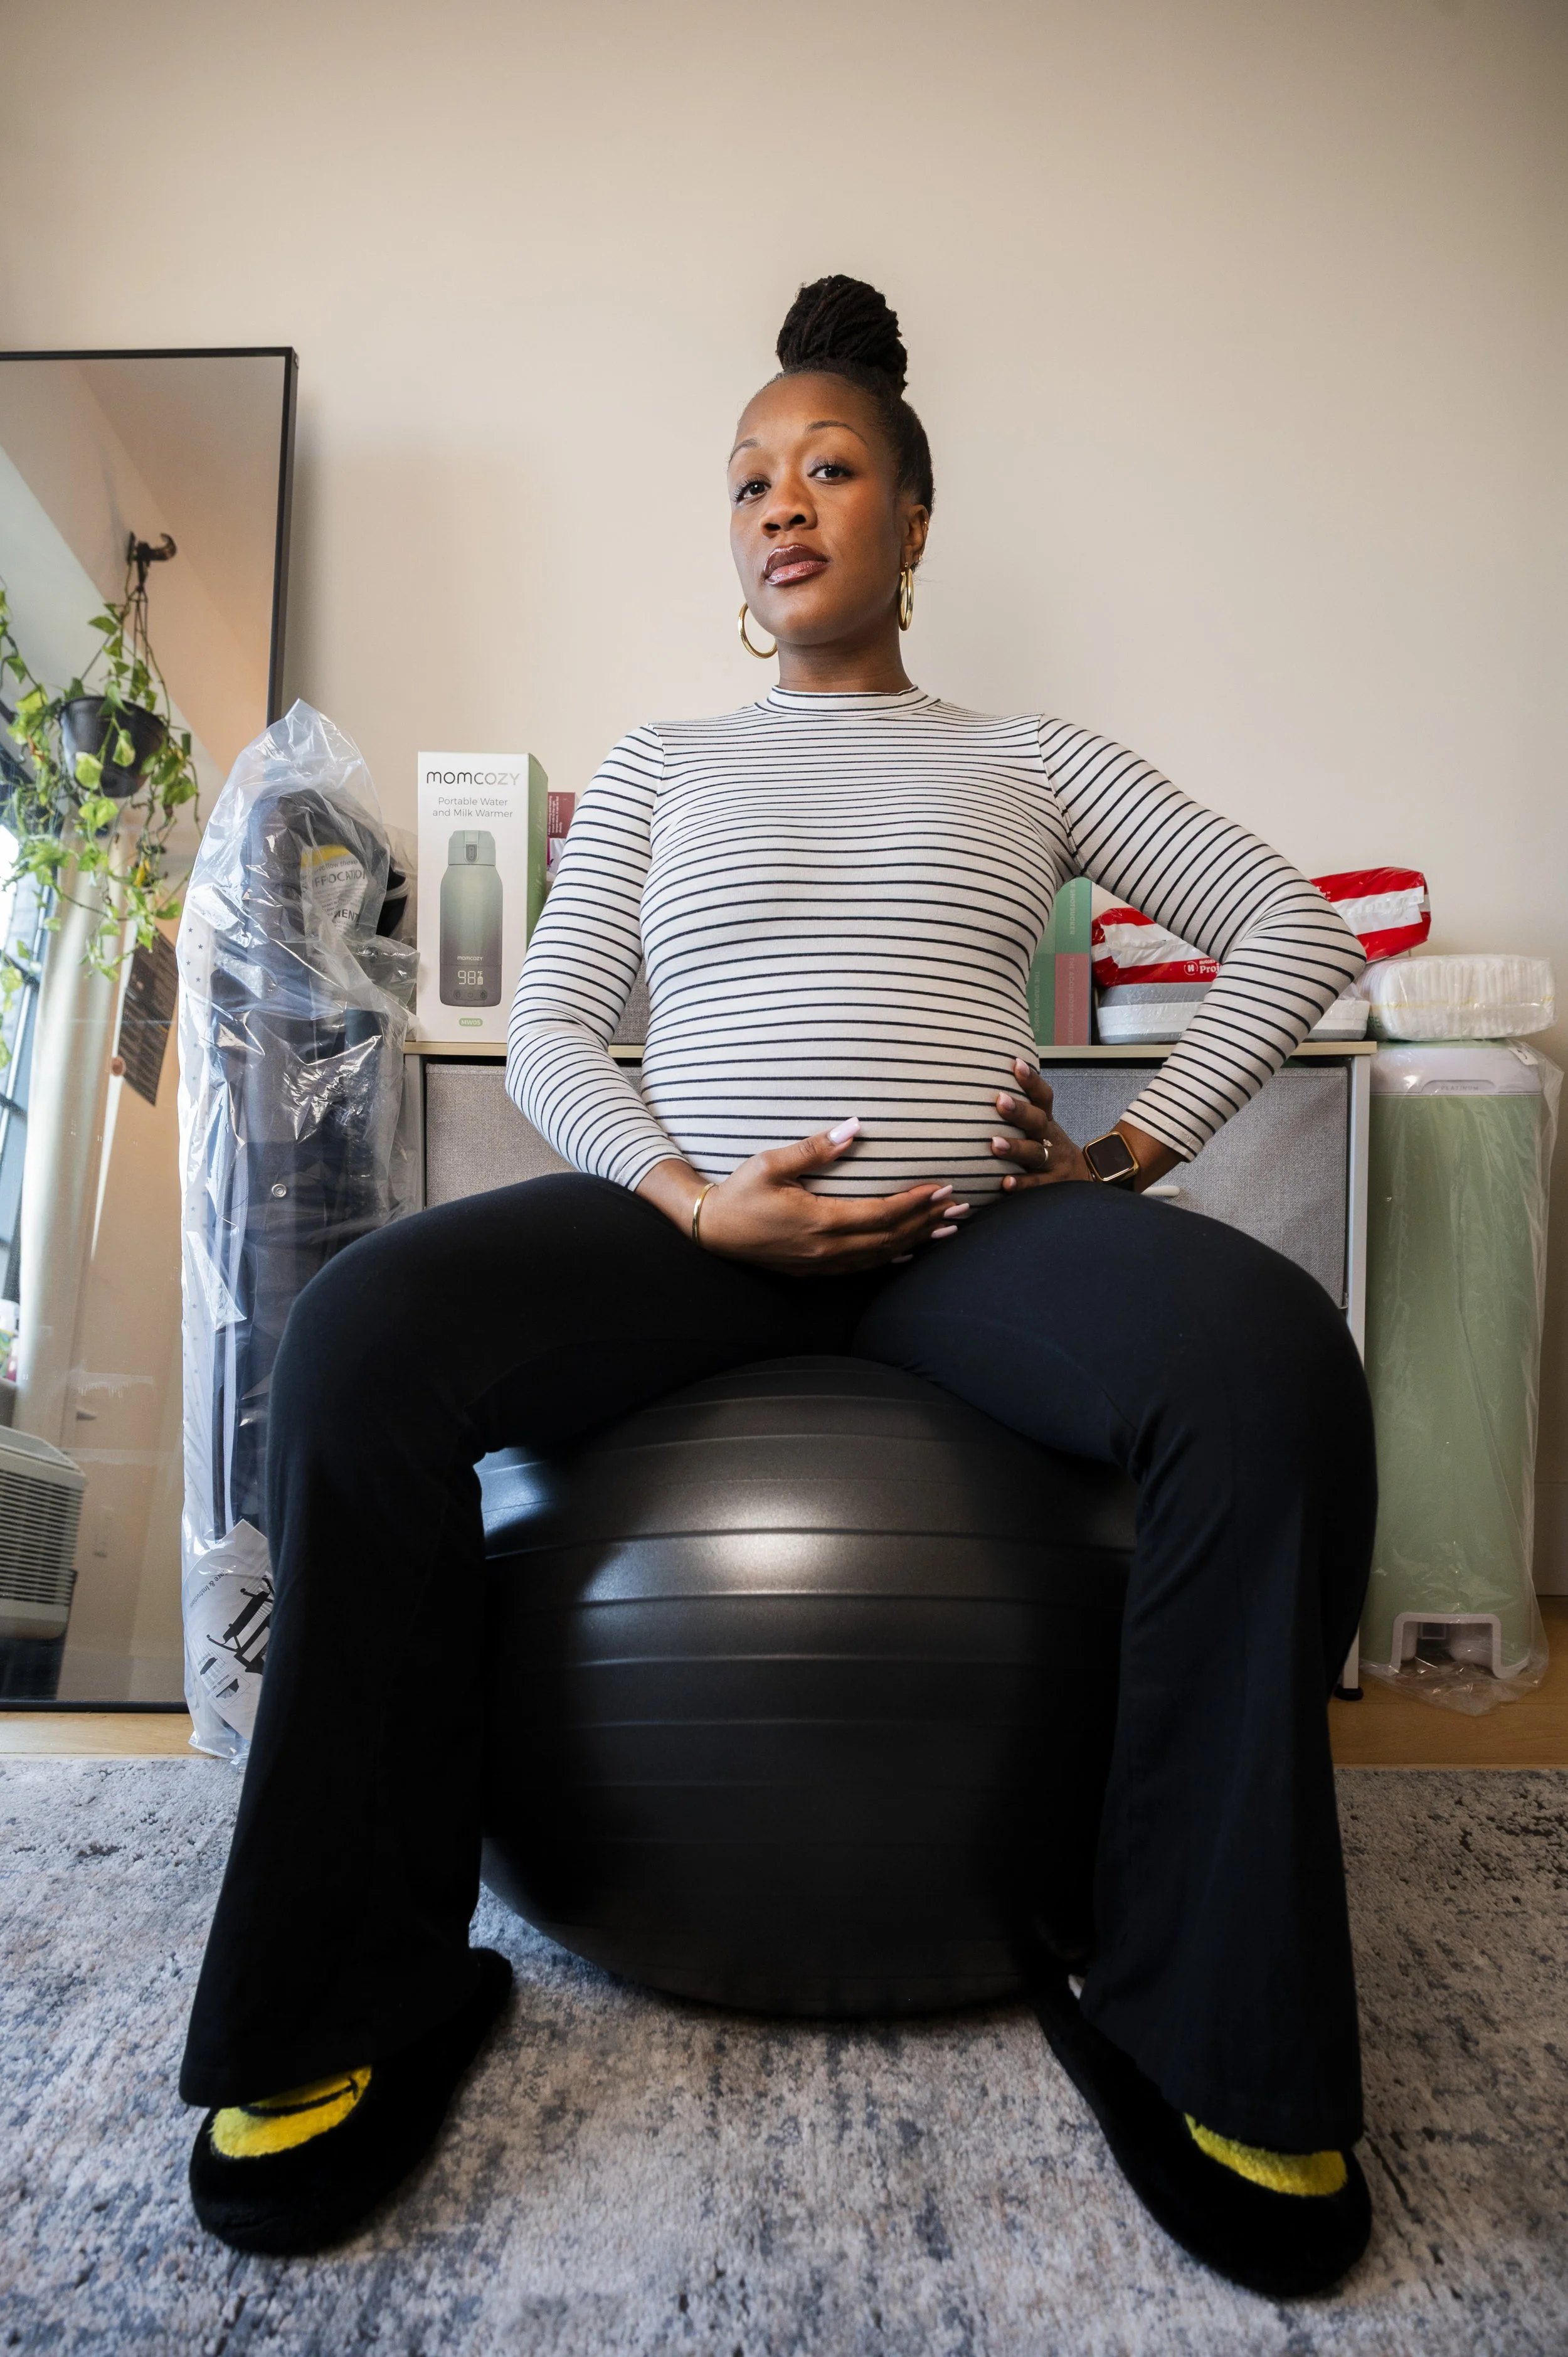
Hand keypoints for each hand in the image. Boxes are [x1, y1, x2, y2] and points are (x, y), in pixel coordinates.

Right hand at [639, 1119, 968, 1275]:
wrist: (711, 1230)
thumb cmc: (740, 1192)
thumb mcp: (772, 1164)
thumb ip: (815, 1148)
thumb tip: (855, 1127)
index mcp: (821, 1221)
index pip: (883, 1214)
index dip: (917, 1202)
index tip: (943, 1187)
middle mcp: (828, 1249)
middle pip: (891, 1238)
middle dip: (928, 1221)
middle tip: (961, 1207)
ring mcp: (823, 1263)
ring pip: (882, 1255)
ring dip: (917, 1240)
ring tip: (947, 1229)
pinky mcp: (816, 1269)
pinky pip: (864, 1267)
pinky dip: (891, 1257)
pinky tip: (909, 1251)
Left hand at [989, 1060, 1180, 1193]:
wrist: (1082, 1180)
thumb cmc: (1049, 1149)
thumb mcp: (1042, 1128)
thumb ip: (1022, 1110)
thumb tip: (990, 1077)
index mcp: (1046, 1121)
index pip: (1042, 1097)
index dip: (1031, 1080)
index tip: (1016, 1063)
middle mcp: (1050, 1139)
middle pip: (1037, 1122)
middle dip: (1019, 1111)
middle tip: (1000, 1100)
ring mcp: (1053, 1162)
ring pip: (1035, 1153)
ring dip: (1015, 1148)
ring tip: (995, 1144)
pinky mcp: (1052, 1186)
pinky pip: (1036, 1185)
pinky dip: (1021, 1184)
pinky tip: (1005, 1183)